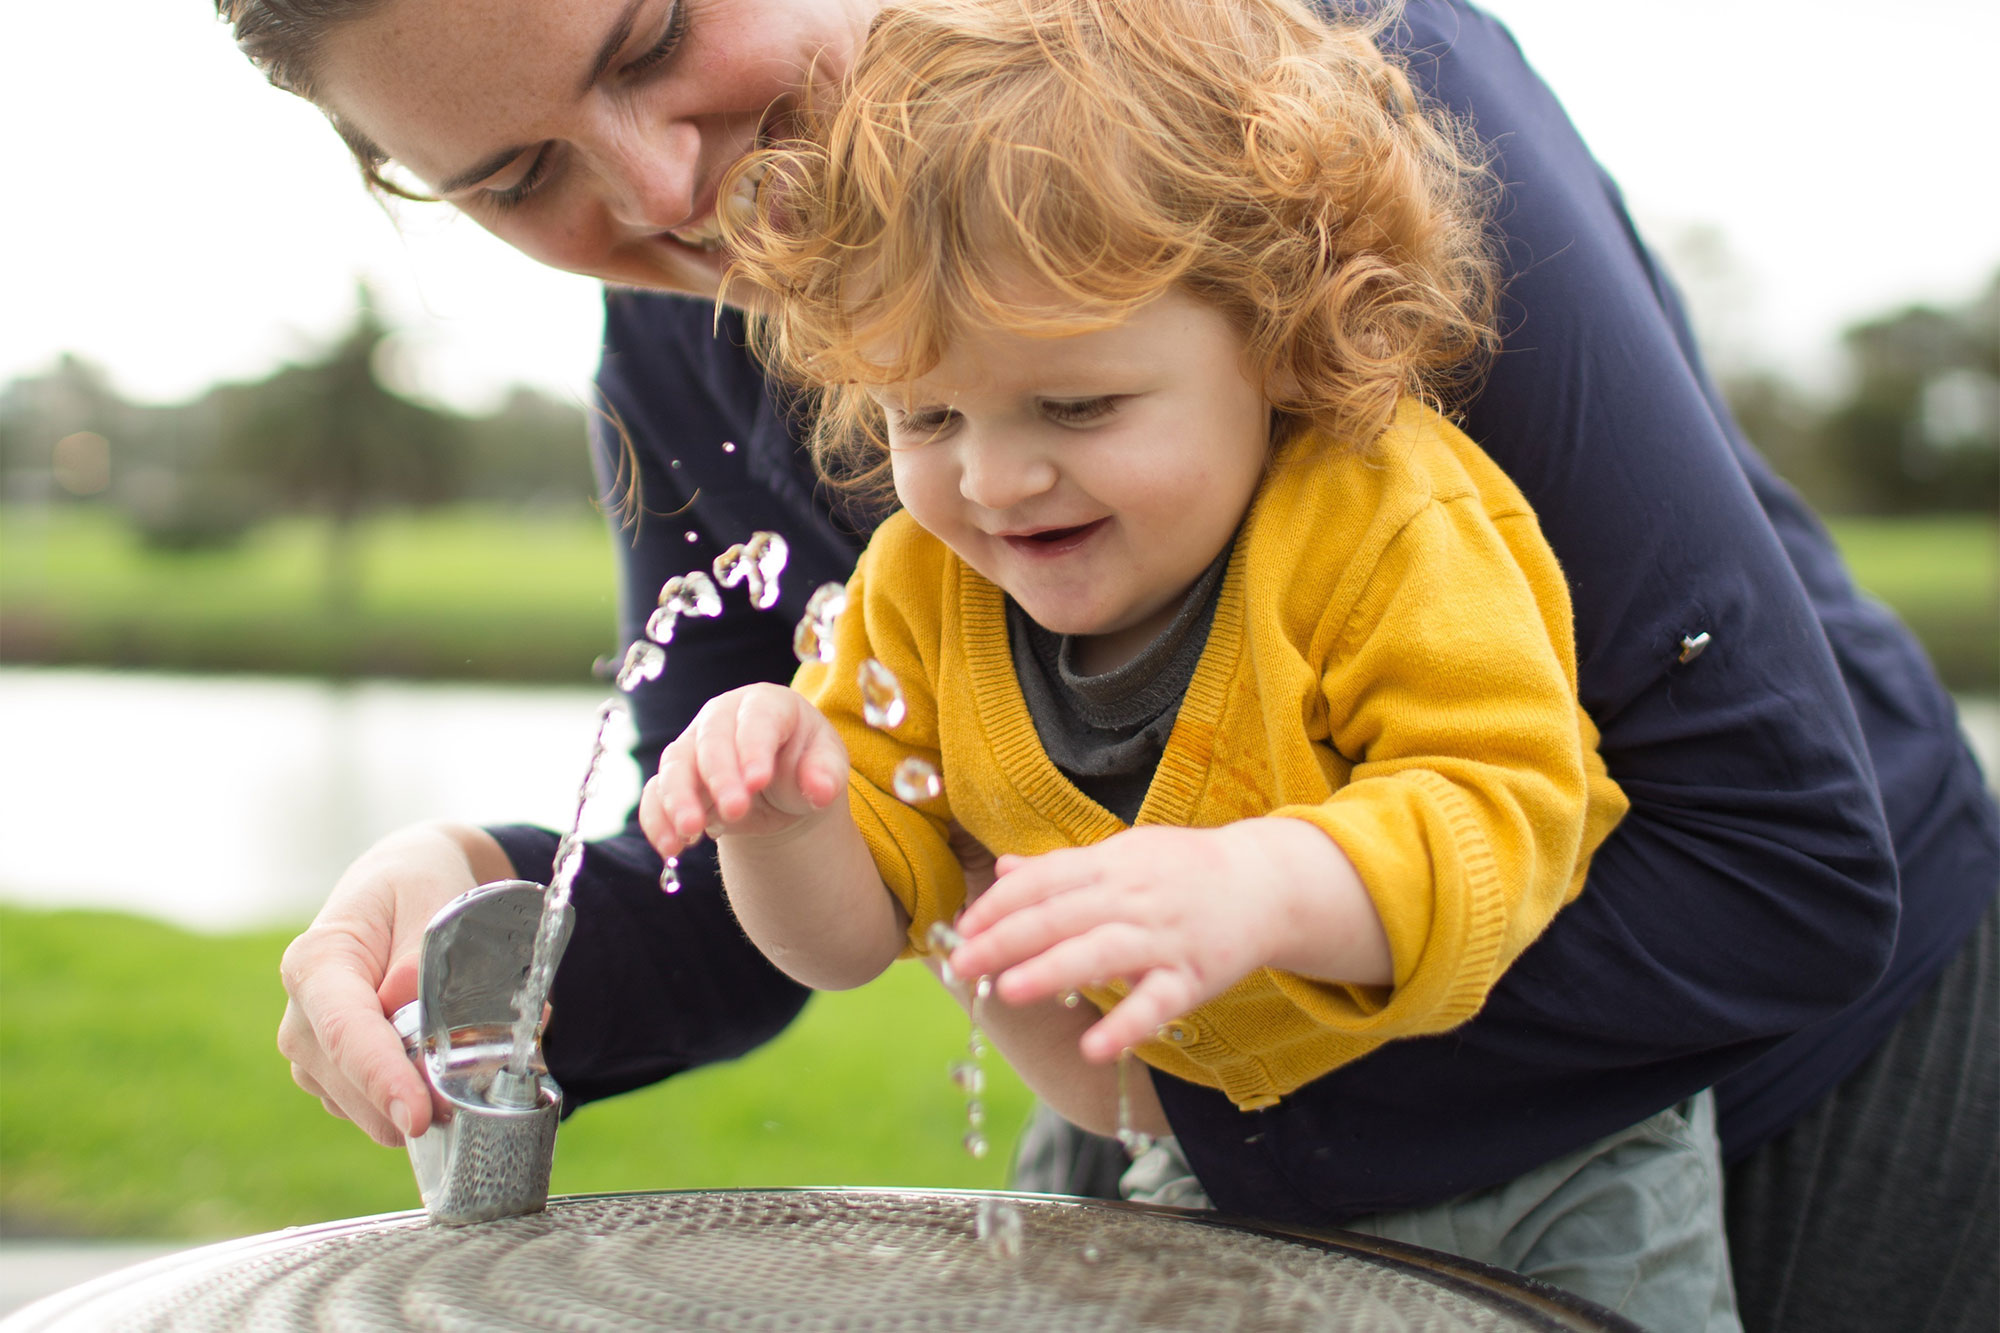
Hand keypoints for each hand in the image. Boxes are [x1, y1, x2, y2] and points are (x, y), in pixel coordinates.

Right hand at [276, 821, 515, 1145]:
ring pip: (366, 1108)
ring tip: (475, 1049)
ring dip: (423, 1096)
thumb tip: (407, 1006)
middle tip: (483, 1085)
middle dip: (416, 1099)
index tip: (420, 1116)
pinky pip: (379, 1109)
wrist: (394, 890)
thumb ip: (421, 954)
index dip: (382, 1079)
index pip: (346, 1033)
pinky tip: (447, 1061)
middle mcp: (301, 1016)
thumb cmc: (412, 889)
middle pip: (352, 1084)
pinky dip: (419, 1096)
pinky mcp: (335, 1078)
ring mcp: (312, 1054)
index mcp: (315, 963)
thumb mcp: (428, 895)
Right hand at [639, 684, 848, 857]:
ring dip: (678, 799)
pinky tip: (670, 846)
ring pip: (675, 765)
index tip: (759, 781)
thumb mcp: (827, 765)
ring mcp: (693, 746)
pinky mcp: (676, 779)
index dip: (754, 747)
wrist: (782, 788)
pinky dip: (657, 820)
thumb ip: (826, 775)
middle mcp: (722, 718)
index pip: (757, 718)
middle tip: (735, 811)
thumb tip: (820, 791)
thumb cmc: (807, 764)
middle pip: (711, 739)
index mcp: (766, 704)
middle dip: (720, 777)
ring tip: (690, 832)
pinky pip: (655, 794)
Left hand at [948, 819, 1388, 1061]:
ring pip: (1101, 953)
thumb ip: (1063, 867)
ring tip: (1006, 991)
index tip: (962, 927)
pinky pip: (1156, 1003)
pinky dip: (1126, 1025)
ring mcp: (1164, 937)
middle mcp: (1133, 897)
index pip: (1045, 880)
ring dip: (1052, 971)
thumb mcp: (1124, 854)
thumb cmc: (1184, 870)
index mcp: (1111, 865)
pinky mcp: (1193, 977)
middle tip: (962, 963)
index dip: (1000, 903)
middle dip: (1006, 939)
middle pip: (1062, 915)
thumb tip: (1003, 871)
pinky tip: (1093, 1048)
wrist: (1268, 883)